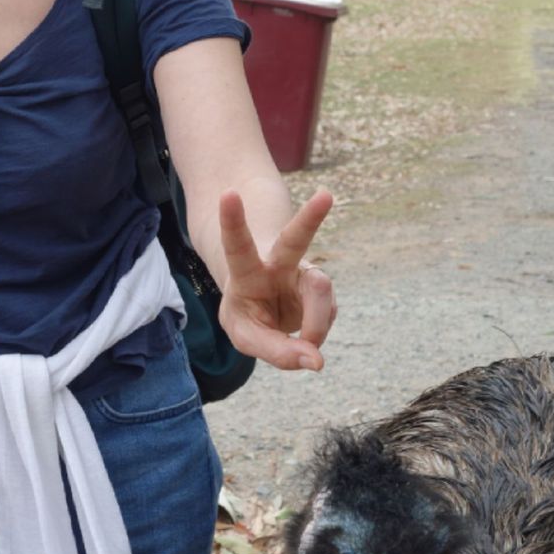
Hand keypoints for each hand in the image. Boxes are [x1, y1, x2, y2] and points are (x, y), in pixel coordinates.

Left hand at [216, 189, 336, 372]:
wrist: (268, 310)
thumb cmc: (249, 316)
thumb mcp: (247, 336)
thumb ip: (276, 351)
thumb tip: (316, 361)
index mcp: (246, 270)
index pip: (237, 244)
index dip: (232, 220)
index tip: (228, 192)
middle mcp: (279, 264)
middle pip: (294, 239)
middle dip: (310, 218)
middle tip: (325, 195)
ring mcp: (305, 274)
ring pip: (321, 288)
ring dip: (316, 322)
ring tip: (309, 352)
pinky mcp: (324, 291)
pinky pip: (325, 317)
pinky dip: (314, 336)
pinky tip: (304, 336)